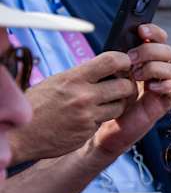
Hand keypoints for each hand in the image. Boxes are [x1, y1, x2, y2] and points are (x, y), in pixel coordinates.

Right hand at [14, 51, 136, 161]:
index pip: (111, 61)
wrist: (20, 132)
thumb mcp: (57, 82)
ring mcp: (88, 115)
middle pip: (125, 86)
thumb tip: (105, 69)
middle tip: (120, 87)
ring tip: (104, 103)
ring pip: (120, 106)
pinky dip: (102, 118)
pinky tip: (88, 117)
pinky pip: (106, 121)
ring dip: (117, 104)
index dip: (124, 61)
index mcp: (74, 78)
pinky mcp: (88, 131)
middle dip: (127, 86)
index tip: (124, 65)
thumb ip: (81, 76)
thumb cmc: (37, 104)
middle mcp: (83, 95)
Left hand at [90, 24, 170, 159]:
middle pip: (167, 51)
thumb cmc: (99, 97)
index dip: (154, 32)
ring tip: (136, 76)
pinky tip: (151, 87)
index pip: (157, 39)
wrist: (96, 126)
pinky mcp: (162, 104)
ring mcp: (160, 87)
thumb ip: (115, 57)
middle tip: (131, 59)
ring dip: (155, 68)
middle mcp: (154, 71)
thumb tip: (119, 40)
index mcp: (142, 59)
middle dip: (149, 51)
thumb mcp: (105, 72)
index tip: (141, 30)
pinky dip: (166, 85)